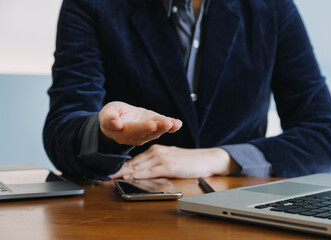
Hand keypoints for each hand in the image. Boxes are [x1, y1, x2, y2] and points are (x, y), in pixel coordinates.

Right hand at [99, 101, 181, 145]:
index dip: (143, 128)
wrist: (119, 118)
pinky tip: (178, 124)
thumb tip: (117, 124)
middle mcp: (136, 137)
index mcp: (123, 134)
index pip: (134, 131)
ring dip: (167, 127)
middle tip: (167, 123)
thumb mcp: (107, 113)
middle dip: (159, 128)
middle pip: (148, 133)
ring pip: (157, 131)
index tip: (152, 125)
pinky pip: (163, 128)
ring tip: (174, 123)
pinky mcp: (154, 129)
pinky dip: (172, 127)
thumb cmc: (112, 115)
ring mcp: (146, 134)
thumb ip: (110, 118)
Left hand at [109, 144, 241, 178]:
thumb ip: (156, 165)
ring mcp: (162, 158)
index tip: (110, 172)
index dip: (122, 166)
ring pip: (139, 166)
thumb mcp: (171, 160)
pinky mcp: (168, 166)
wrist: (206, 159)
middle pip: (133, 162)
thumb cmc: (190, 161)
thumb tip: (142, 173)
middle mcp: (156, 152)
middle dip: (119, 170)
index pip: (135, 159)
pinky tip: (131, 177)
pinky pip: (150, 171)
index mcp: (156, 150)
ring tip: (112, 177)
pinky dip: (138, 174)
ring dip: (125, 172)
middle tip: (105, 175)